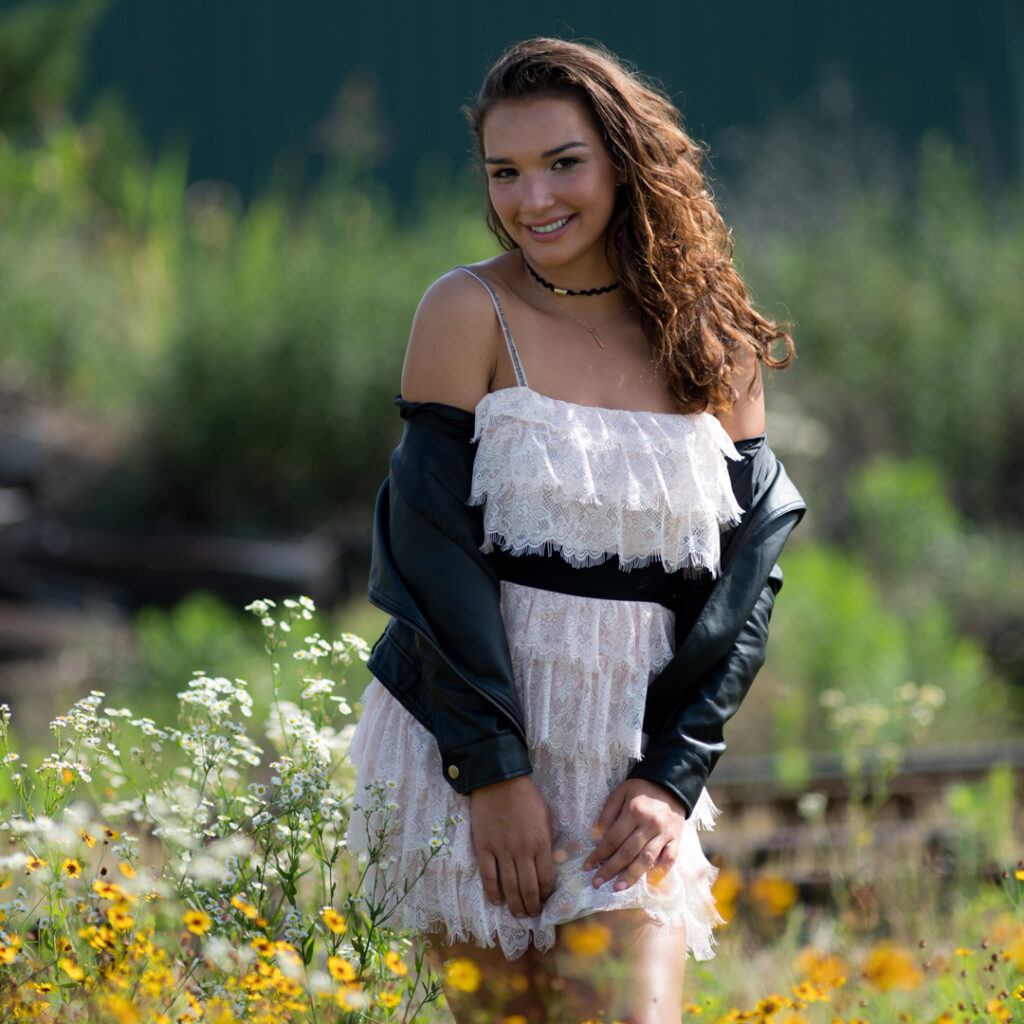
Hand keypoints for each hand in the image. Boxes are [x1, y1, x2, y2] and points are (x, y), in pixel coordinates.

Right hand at [470, 776, 554, 917]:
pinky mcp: (484, 848)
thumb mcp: (545, 817)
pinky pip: (489, 876)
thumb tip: (548, 863)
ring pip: (509, 886)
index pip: (546, 878)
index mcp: (540, 843)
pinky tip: (497, 901)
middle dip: (532, 905)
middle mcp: (522, 851)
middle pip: (528, 888)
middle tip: (532, 915)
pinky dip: (493, 892)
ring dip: (515, 904)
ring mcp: (501, 851)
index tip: (546, 901)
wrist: (498, 781)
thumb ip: (546, 841)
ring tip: (519, 914)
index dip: (546, 894)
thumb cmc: (526, 797)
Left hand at [582, 778, 687, 891]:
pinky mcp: (676, 839)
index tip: (588, 866)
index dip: (599, 854)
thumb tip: (595, 836)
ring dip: (632, 875)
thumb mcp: (620, 793)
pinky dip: (660, 872)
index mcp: (634, 811)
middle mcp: (650, 824)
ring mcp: (665, 833)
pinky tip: (649, 882)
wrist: (672, 784)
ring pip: (647, 859)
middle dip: (611, 869)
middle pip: (628, 852)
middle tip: (597, 882)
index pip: (613, 838)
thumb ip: (608, 814)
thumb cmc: (642, 789)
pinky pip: (670, 859)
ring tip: (618, 887)